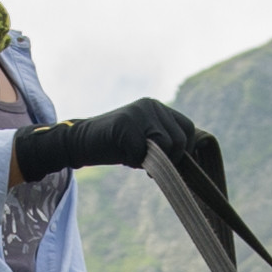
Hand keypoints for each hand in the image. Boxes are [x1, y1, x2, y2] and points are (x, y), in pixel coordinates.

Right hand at [12, 97, 224, 188]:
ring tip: (132, 155)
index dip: (183, 150)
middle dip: (168, 159)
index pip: (187, 129)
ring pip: (163, 146)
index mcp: (159, 108)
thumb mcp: (147, 141)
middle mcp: (152, 105)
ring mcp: (138, 112)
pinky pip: (140, 153)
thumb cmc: (117, 146)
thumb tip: (189, 163)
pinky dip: (131, 161)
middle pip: (178, 140)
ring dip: (148, 160)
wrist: (82, 141)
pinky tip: (120, 154)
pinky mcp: (125, 123)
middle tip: (148, 165)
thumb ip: (165, 144)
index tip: (169, 162)